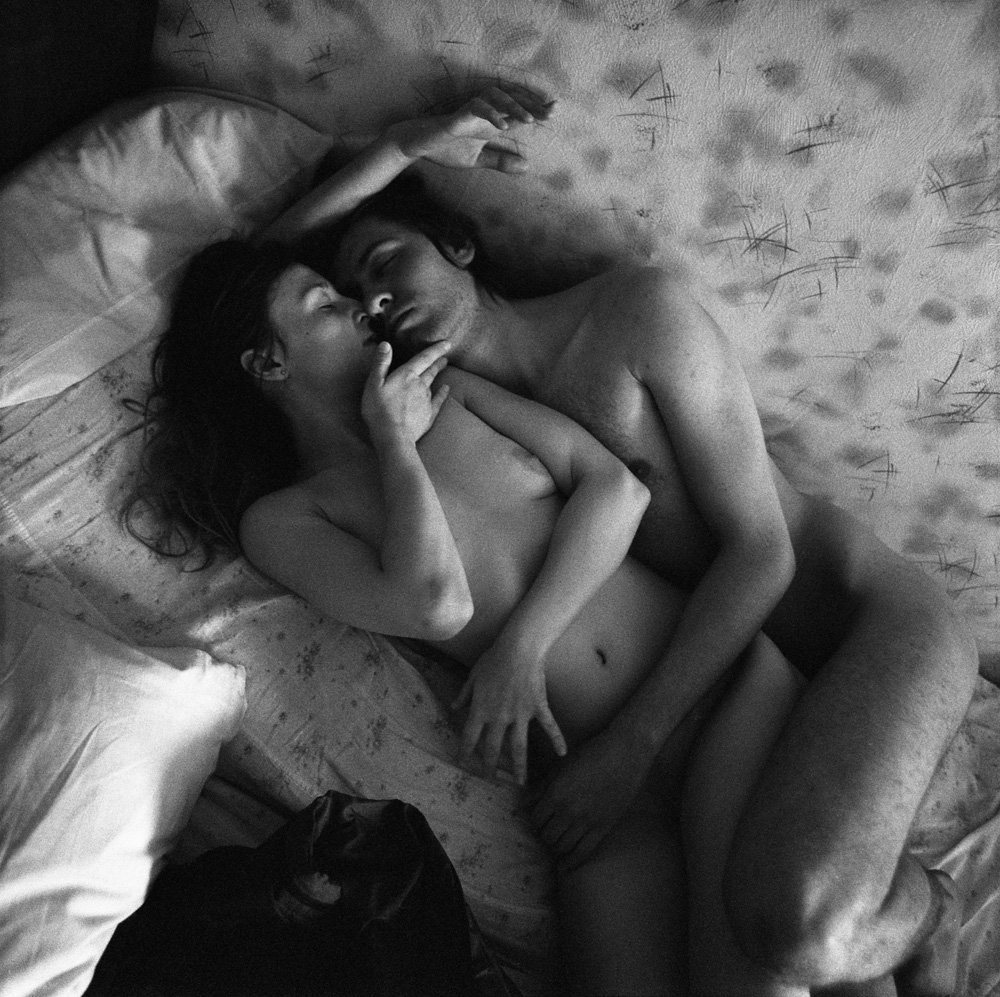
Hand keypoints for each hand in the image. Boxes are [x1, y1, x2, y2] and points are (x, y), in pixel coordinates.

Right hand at [362, 340, 449, 445]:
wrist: (393, 436)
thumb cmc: (379, 410)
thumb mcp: (373, 384)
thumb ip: (381, 364)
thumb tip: (386, 344)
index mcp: (406, 375)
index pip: (424, 358)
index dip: (436, 349)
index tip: (447, 343)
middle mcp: (420, 385)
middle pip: (431, 370)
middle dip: (438, 362)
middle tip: (445, 356)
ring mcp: (426, 400)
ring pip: (433, 383)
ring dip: (438, 374)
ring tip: (443, 367)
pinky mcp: (429, 414)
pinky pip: (438, 401)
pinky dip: (443, 393)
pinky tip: (446, 389)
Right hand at [387, 83, 553, 173]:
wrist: (419, 147)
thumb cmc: (446, 149)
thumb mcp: (478, 160)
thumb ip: (500, 161)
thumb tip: (526, 167)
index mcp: (490, 123)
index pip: (517, 113)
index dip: (536, 110)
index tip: (555, 110)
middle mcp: (483, 113)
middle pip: (512, 100)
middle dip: (532, 104)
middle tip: (551, 109)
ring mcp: (471, 112)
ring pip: (496, 97)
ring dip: (514, 107)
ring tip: (530, 120)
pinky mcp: (457, 116)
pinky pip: (476, 107)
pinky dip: (491, 114)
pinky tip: (503, 126)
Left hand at [453, 640, 565, 784]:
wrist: (519, 649)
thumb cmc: (493, 659)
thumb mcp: (473, 676)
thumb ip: (464, 694)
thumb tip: (454, 707)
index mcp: (481, 709)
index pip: (469, 737)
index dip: (464, 751)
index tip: (462, 762)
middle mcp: (499, 717)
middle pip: (492, 748)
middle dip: (490, 766)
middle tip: (490, 779)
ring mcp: (520, 715)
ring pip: (518, 747)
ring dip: (518, 767)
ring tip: (520, 782)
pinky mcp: (538, 708)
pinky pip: (549, 727)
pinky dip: (557, 740)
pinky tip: (562, 754)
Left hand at [528, 725, 648, 869]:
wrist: (625, 754)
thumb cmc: (592, 754)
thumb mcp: (562, 766)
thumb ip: (542, 786)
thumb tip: (524, 802)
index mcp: (556, 793)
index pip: (535, 819)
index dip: (535, 820)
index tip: (539, 818)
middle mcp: (569, 811)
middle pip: (547, 835)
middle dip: (544, 834)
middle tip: (548, 829)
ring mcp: (587, 821)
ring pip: (562, 847)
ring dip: (556, 846)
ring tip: (558, 841)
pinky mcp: (604, 827)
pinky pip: (583, 852)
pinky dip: (572, 862)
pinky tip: (566, 866)